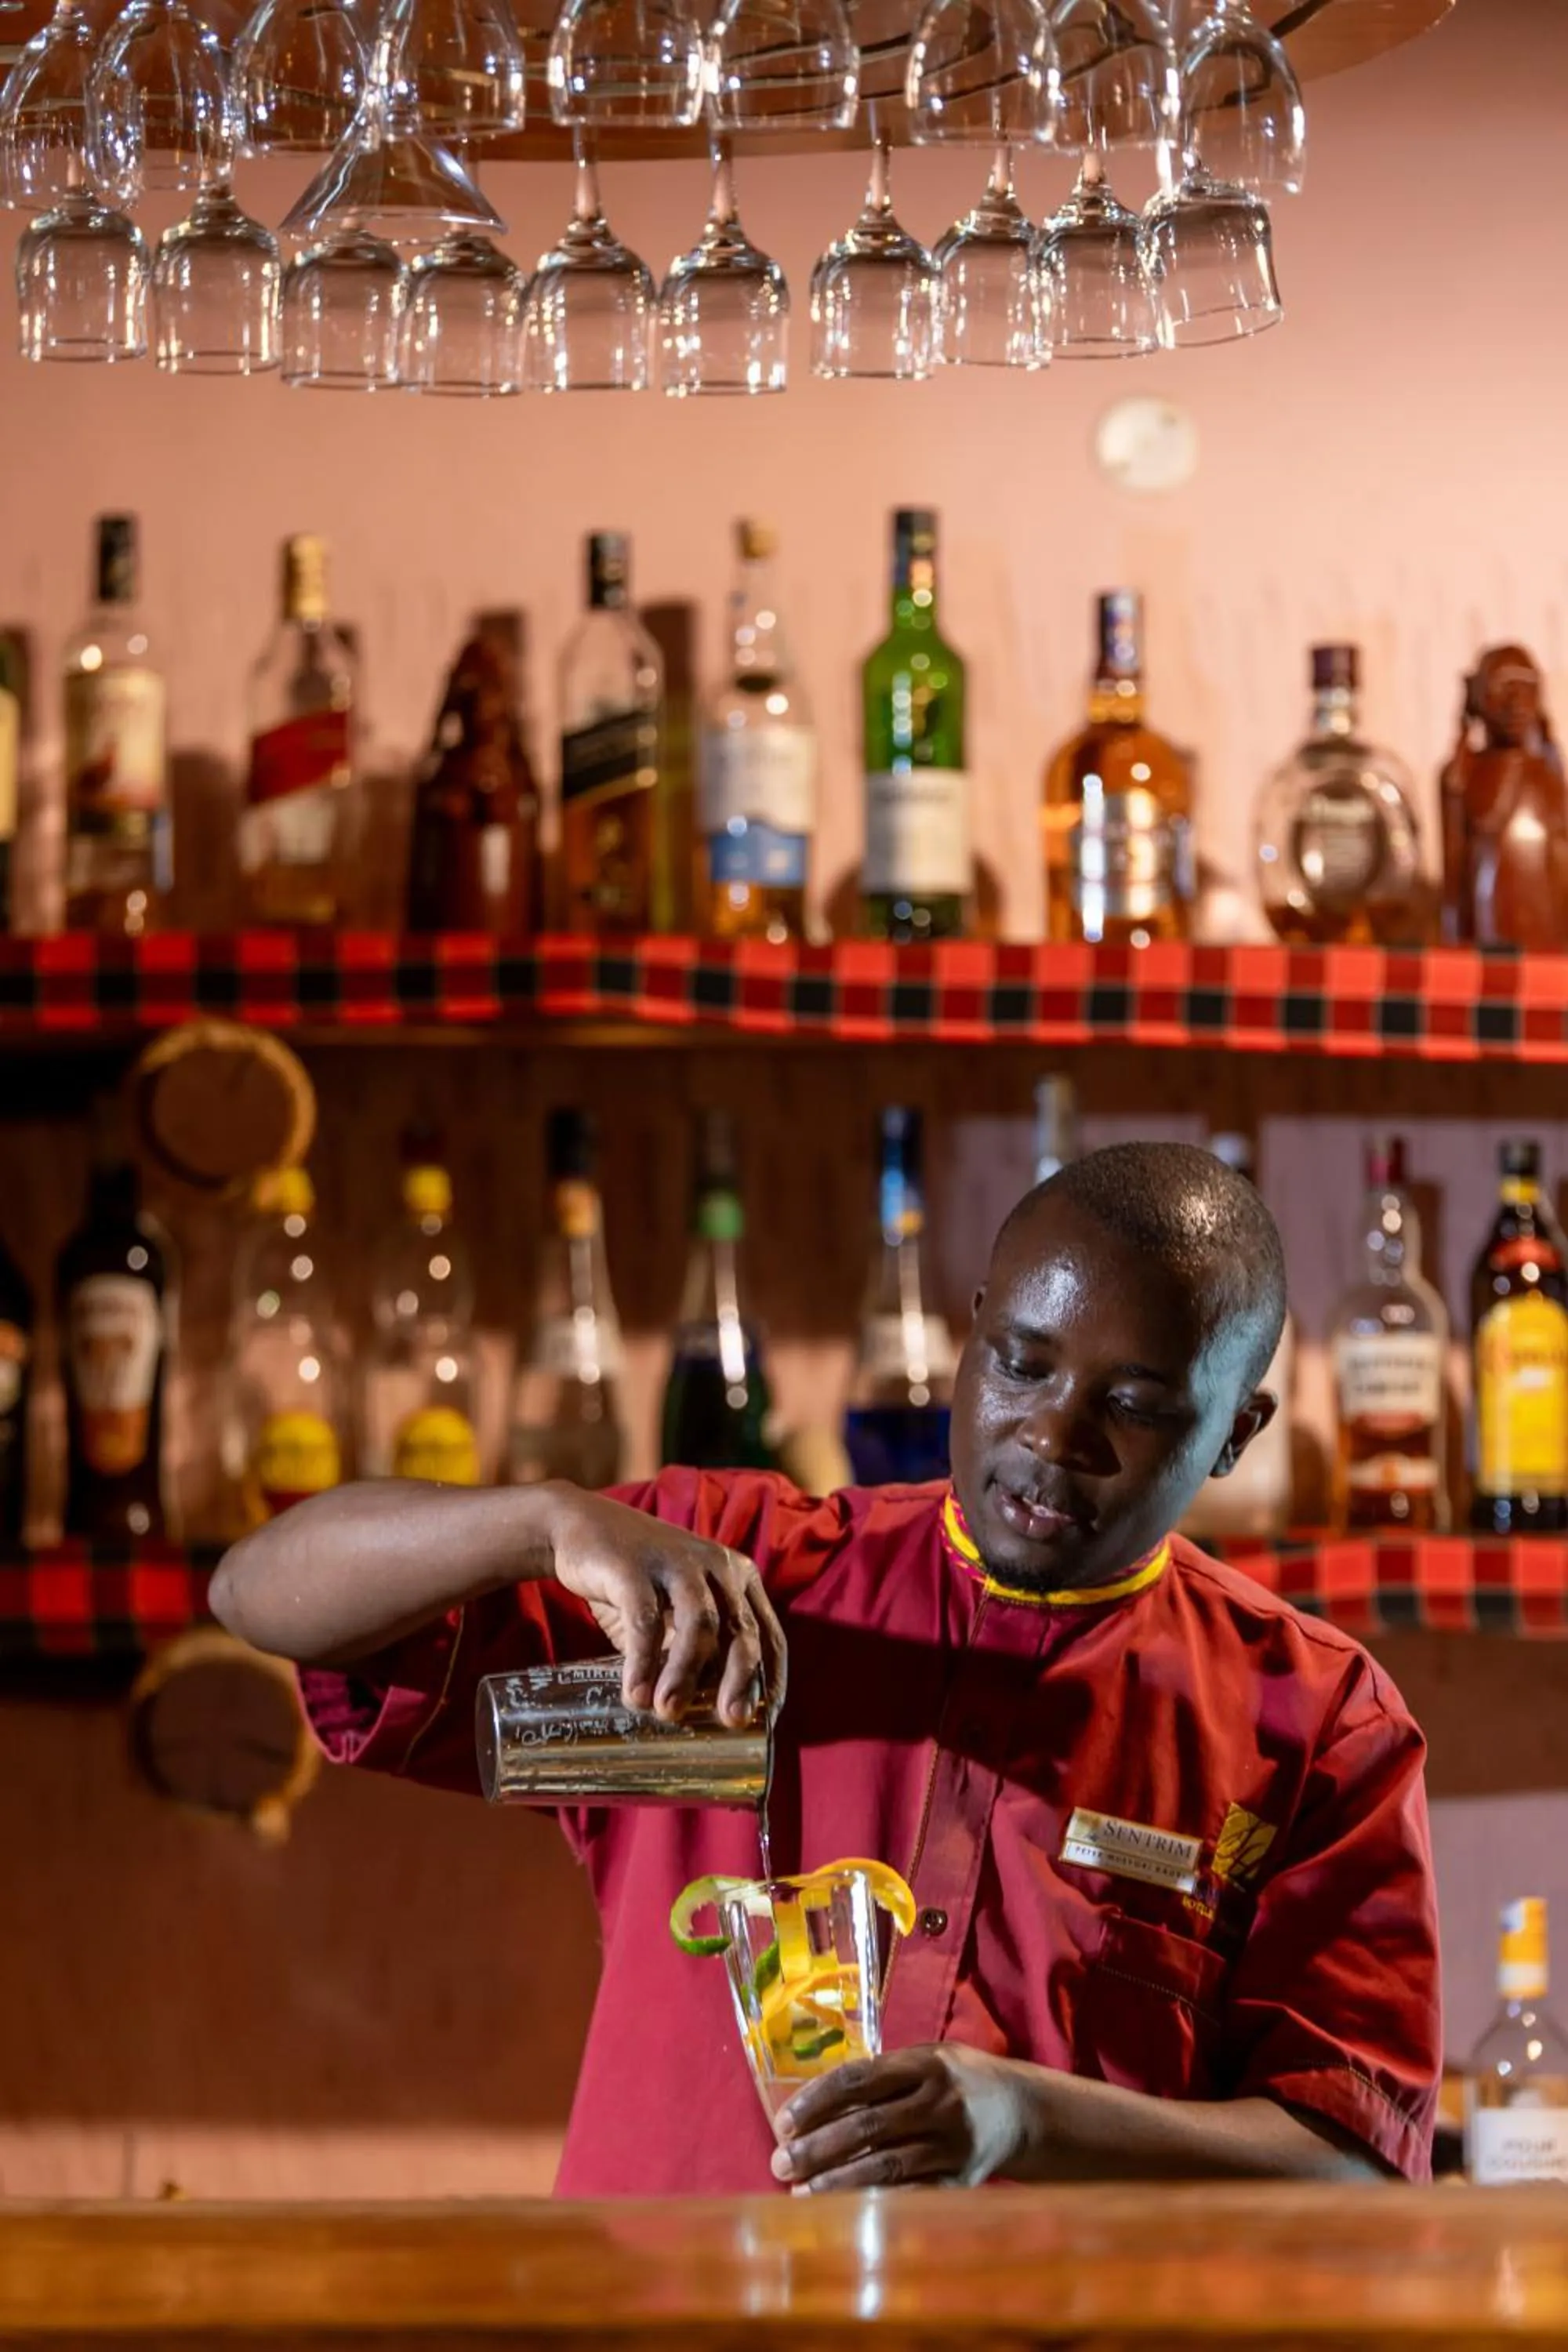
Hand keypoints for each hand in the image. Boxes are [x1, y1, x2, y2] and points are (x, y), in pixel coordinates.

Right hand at [545, 1486, 785, 1725]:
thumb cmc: (635, 1585)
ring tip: (669, 1712)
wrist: (579, 1528)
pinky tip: (635, 1693)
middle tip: (730, 1721)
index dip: (771, 1680)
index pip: (769, 1635)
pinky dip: (642, 1660)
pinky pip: (645, 1618)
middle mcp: (717, 1565)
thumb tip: (707, 1719)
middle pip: (740, 1629)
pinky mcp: (635, 1565)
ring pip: (698, 1623)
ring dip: (685, 1674)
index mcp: (738, 1578)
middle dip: (739, 1680)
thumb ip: (693, 1656)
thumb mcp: (673, 1618)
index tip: (763, 1722)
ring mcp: (678, 1562)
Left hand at [771, 2046, 1027, 2192]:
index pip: (859, 2078)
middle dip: (818, 2147)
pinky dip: (875, 2203)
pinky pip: (911, 2194)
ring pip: (886, 2166)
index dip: (817, 2099)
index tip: (783, 2122)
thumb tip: (816, 2101)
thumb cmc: (959, 2078)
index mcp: (926, 2064)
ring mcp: (952, 2144)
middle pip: (868, 2125)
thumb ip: (883, 2075)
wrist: (1022, 2110)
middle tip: (780, 2163)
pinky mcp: (960, 2180)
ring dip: (838, 2182)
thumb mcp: (928, 2058)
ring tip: (800, 2193)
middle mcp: (939, 2102)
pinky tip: (843, 2212)